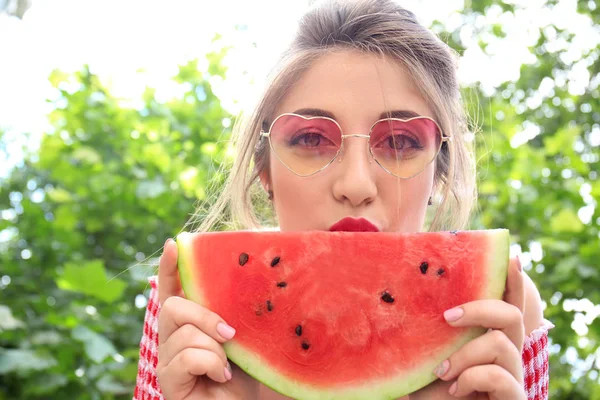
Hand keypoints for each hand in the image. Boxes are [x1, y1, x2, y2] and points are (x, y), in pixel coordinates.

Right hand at [156, 238, 258, 399]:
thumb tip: (246, 276)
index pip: (172, 288)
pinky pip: (187, 357)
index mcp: (189, 321)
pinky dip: (210, 364)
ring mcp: (167, 359)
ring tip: (227, 367)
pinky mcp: (168, 379)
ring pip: (185, 333)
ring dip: (214, 348)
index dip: (170, 266)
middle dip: (205, 316)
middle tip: (231, 334)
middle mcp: (171, 337)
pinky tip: (220, 377)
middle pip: (173, 306)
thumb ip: (234, 311)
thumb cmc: (245, 372)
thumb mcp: (243, 334)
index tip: (175, 243)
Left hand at [409, 256, 525, 399]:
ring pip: (502, 345)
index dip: (513, 282)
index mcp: (486, 337)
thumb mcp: (424, 355)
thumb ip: (425, 331)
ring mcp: (511, 376)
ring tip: (441, 371)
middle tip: (446, 317)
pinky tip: (455, 389)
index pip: (506, 304)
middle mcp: (505, 354)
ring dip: (466, 354)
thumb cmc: (429, 389)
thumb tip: (393, 295)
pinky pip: (501, 377)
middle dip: (479, 309)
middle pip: (511, 315)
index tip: (511, 257)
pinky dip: (472, 378)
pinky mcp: (512, 397)